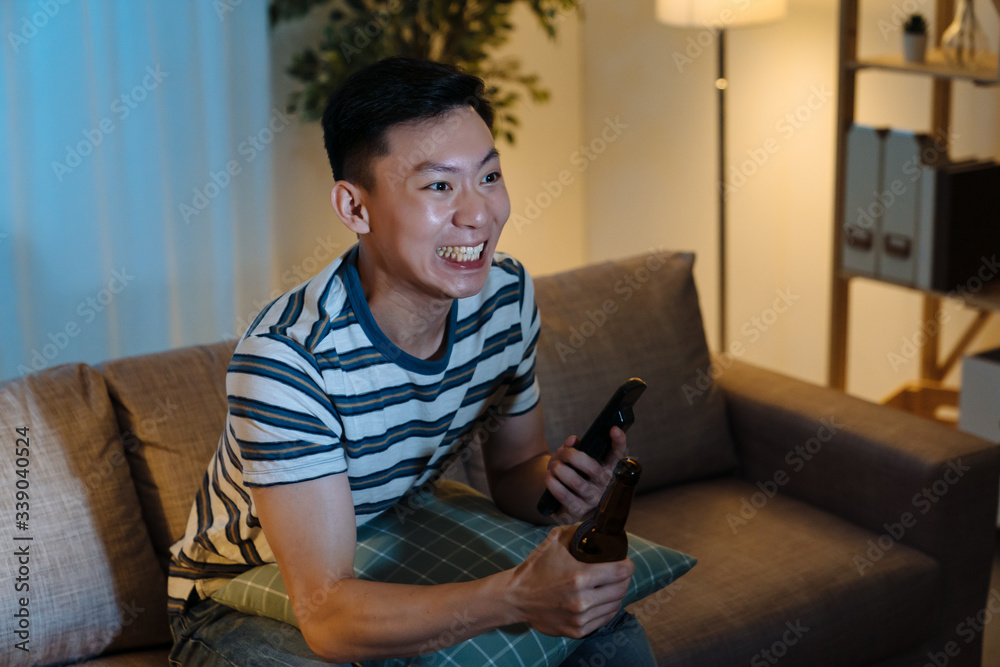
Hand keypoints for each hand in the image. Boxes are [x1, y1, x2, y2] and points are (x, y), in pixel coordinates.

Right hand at [506, 525, 633, 637]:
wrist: (516, 597)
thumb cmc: (536, 568)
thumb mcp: (554, 541)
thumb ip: (577, 531)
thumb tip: (597, 527)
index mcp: (579, 576)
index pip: (620, 572)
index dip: (627, 565)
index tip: (625, 561)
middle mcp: (582, 600)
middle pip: (621, 589)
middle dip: (623, 579)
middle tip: (618, 572)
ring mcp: (580, 618)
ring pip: (615, 605)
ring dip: (616, 594)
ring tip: (610, 586)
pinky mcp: (577, 631)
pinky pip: (604, 619)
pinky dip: (606, 609)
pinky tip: (601, 600)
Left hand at [543, 426, 626, 521]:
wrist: (561, 498)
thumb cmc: (572, 472)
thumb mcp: (573, 457)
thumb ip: (573, 447)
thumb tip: (572, 440)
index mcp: (608, 468)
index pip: (618, 454)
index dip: (619, 441)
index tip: (614, 428)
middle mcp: (604, 485)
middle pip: (592, 468)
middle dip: (572, 456)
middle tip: (562, 453)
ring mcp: (593, 499)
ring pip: (577, 482)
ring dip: (560, 471)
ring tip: (554, 467)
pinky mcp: (579, 511)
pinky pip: (566, 497)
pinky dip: (554, 485)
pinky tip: (550, 478)